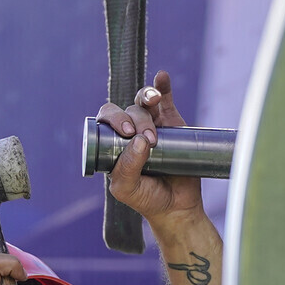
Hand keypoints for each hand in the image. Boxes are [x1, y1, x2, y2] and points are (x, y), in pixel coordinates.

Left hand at [99, 71, 206, 229]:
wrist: (177, 207)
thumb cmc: (146, 198)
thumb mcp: (126, 188)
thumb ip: (127, 167)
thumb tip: (140, 139)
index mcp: (113, 143)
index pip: (107, 120)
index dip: (114, 119)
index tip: (127, 132)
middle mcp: (131, 130)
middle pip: (127, 110)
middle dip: (136, 119)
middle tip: (149, 140)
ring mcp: (152, 124)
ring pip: (144, 101)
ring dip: (147, 99)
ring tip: (156, 114)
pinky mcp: (172, 122)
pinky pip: (165, 97)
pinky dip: (162, 85)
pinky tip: (161, 76)